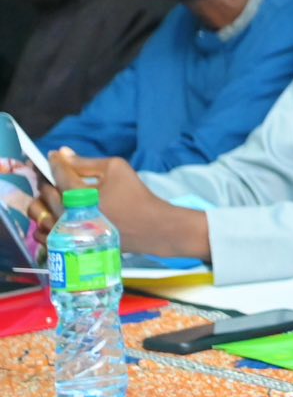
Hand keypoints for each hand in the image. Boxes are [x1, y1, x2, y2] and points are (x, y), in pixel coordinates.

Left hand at [38, 151, 208, 258]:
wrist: (150, 227)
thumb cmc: (135, 195)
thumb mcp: (116, 168)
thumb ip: (87, 162)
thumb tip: (64, 153)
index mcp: (76, 193)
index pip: (58, 172)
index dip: (55, 160)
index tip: (54, 155)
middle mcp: (65, 213)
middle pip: (45, 190)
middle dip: (48, 178)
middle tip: (55, 174)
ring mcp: (64, 230)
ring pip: (37, 212)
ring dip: (42, 199)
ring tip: (54, 194)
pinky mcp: (68, 243)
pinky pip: (41, 232)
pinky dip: (42, 220)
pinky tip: (53, 214)